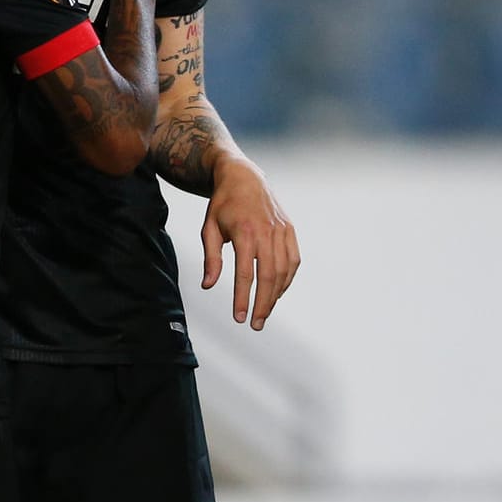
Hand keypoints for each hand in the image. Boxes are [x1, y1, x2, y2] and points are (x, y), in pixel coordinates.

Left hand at [200, 159, 299, 329]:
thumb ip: (211, 258)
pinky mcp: (290, 229)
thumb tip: (208, 285)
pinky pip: (293, 259)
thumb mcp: (209, 228)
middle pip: (269, 276)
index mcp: (244, 232)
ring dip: (276, 295)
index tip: (239, 318)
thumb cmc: (222, 205)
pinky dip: (288, 279)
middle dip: (263, 304)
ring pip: (284, 270)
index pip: (245, 273)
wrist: (244, 177)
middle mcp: (266, 231)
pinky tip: (278, 292)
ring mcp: (281, 230)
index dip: (243, 299)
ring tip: (265, 312)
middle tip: (255, 324)